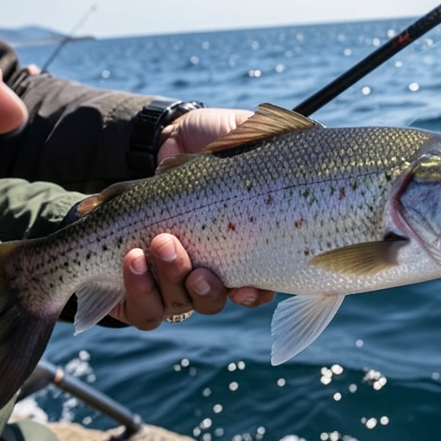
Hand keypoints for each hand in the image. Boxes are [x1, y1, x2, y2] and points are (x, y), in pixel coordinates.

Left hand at [113, 106, 275, 327]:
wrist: (166, 135)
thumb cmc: (218, 137)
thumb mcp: (251, 133)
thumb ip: (278, 144)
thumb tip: (305, 140)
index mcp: (250, 247)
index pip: (260, 288)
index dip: (253, 294)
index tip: (243, 287)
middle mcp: (216, 269)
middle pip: (213, 301)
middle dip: (204, 288)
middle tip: (196, 264)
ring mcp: (177, 278)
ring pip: (178, 304)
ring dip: (170, 278)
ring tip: (161, 242)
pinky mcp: (143, 280)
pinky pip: (144, 307)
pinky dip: (139, 288)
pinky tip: (135, 258)